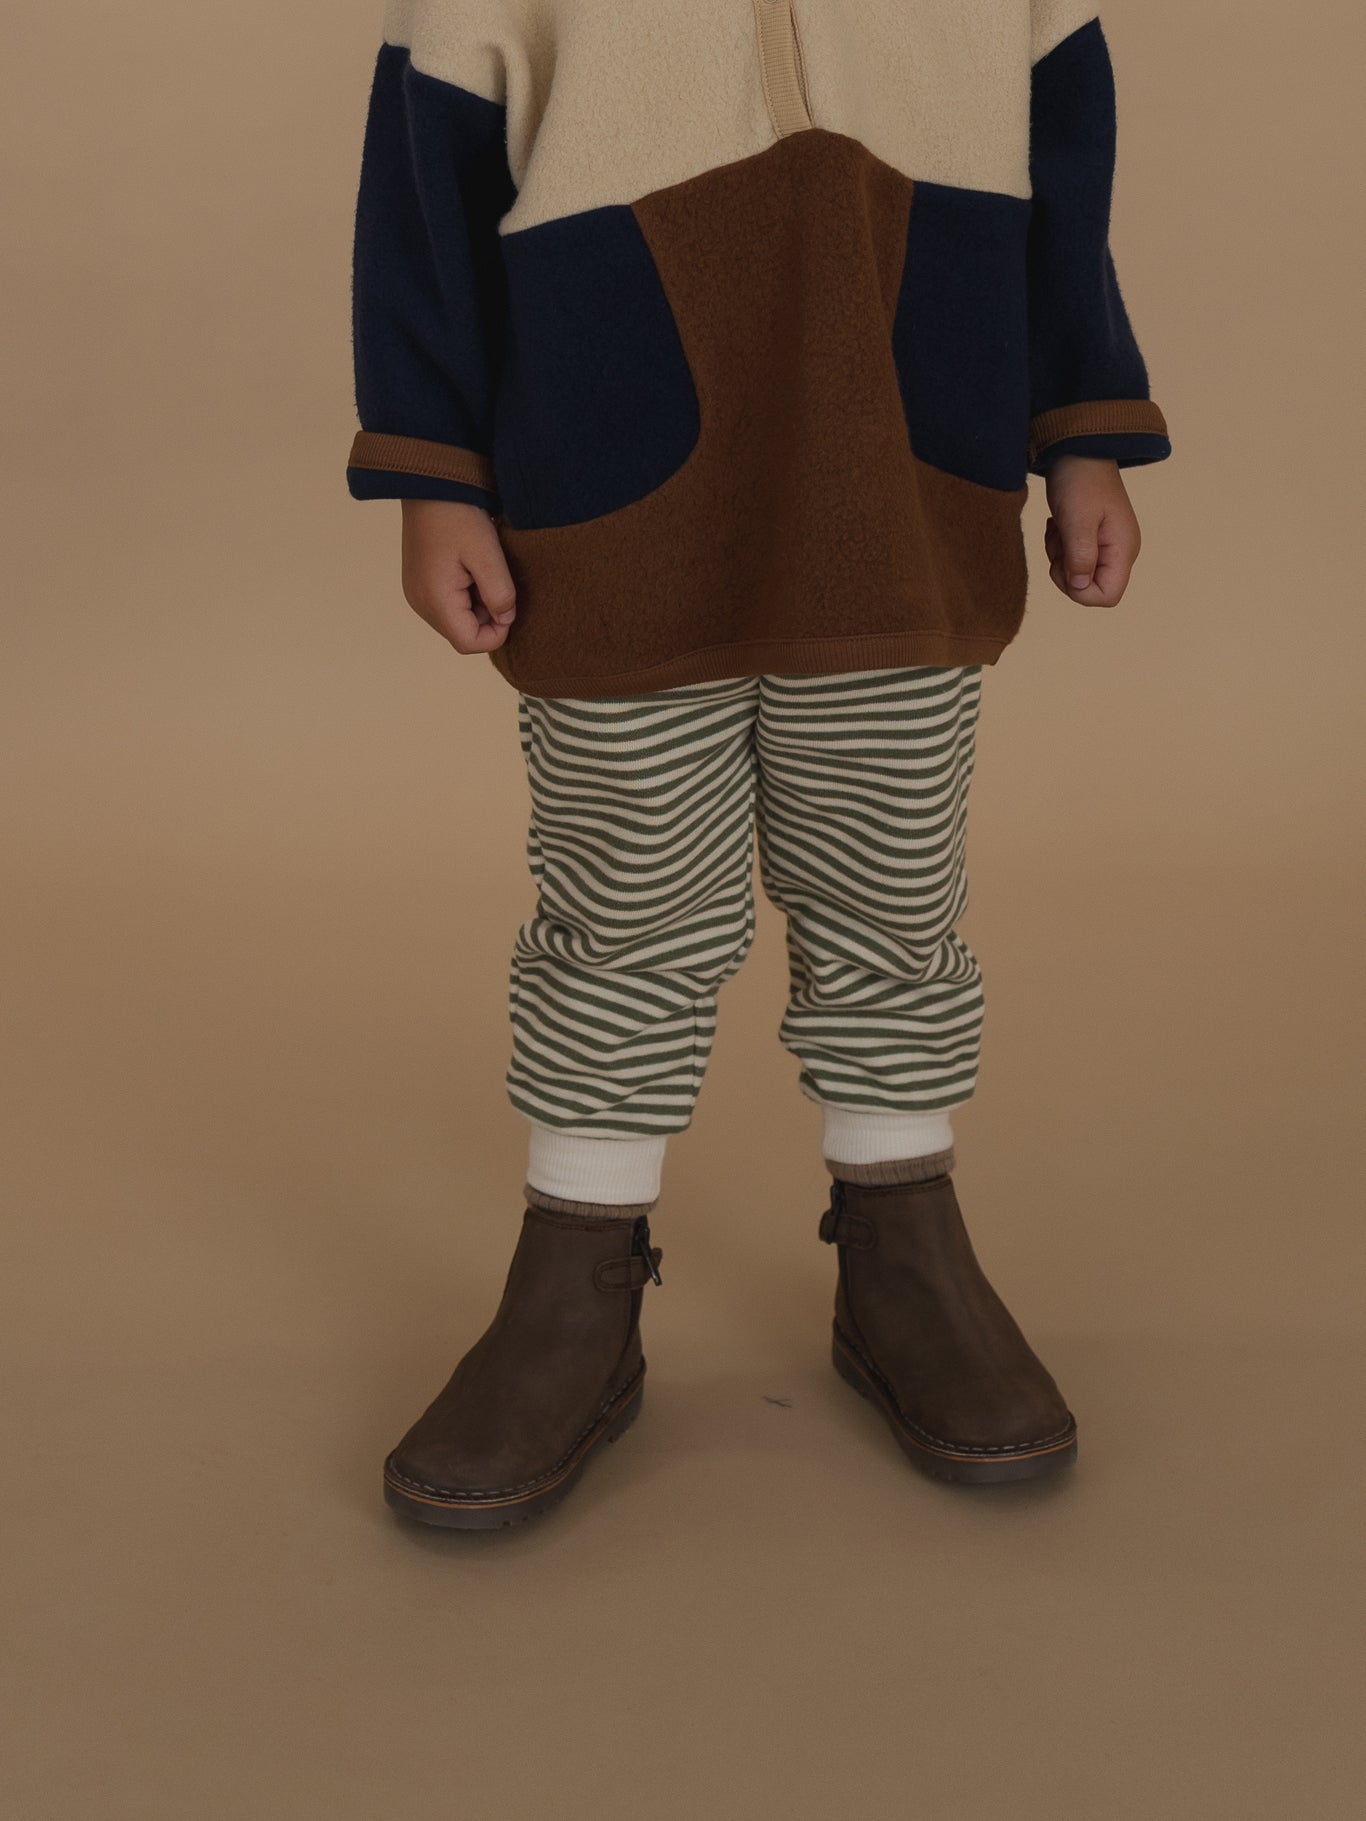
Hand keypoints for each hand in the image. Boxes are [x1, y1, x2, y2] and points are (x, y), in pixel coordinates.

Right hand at [400, 498, 516, 652]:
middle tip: (498, 582)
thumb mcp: (487, 554)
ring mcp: (417, 593)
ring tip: (484, 572)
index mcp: (435, 601)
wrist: (429, 483)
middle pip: (462, 634)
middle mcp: (420, 604)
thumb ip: (500, 592)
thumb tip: (506, 618)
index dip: (496, 632)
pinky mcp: (420, 583)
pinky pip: (448, 604)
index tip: (509, 603)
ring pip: (456, 620)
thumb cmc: (457, 515)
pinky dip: (466, 595)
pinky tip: (472, 568)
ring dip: (478, 606)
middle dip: (487, 618)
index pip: (469, 644)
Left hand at [1042, 455, 1141, 607]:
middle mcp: (1119, 551)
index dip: (1080, 592)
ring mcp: (1106, 545)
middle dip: (1066, 572)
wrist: (1076, 448)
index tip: (1064, 565)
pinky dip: (1058, 547)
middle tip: (1059, 542)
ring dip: (1059, 557)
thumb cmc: (1080, 480)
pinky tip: (1058, 524)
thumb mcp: (1077, 520)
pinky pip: (1070, 559)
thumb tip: (1079, 588)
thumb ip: (1081, 557)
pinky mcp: (1091, 538)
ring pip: (1076, 575)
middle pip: (1089, 588)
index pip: (1107, 596)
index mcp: (1123, 549)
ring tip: (1059, 527)